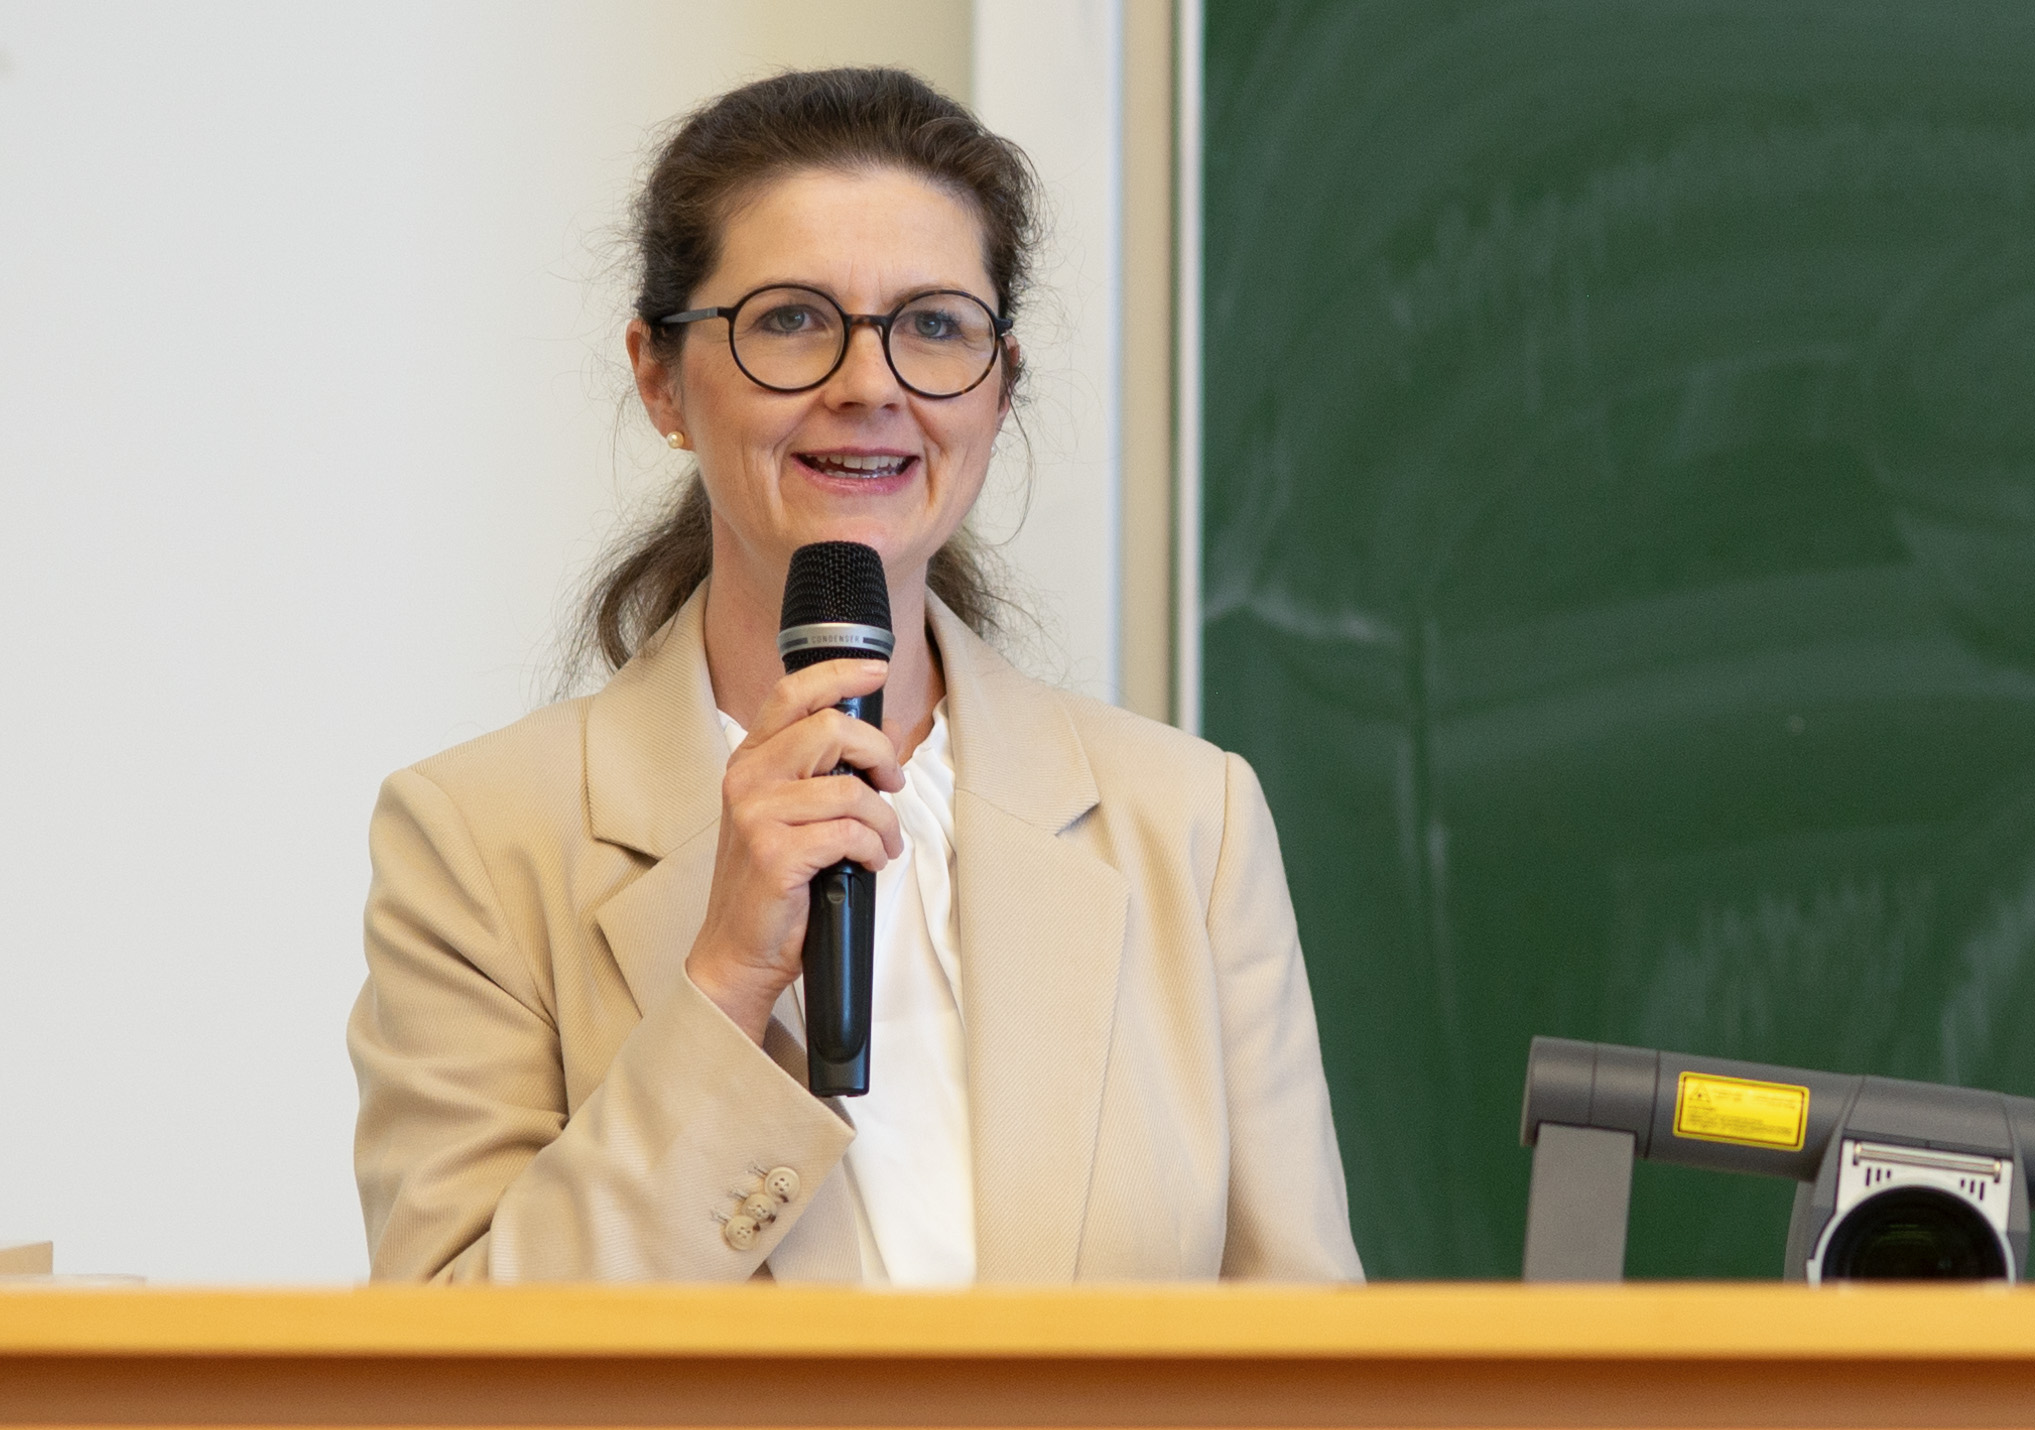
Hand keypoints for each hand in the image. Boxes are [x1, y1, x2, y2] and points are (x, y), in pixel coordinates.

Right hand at [684, 659, 904, 1042]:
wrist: (739, 950)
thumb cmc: (772, 884)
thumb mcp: (793, 813)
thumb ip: (828, 768)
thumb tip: (886, 730)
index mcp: (751, 760)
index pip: (793, 693)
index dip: (840, 673)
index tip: (877, 673)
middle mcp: (747, 779)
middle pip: (830, 729)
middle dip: (879, 752)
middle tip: (893, 781)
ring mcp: (756, 815)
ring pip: (850, 788)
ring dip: (884, 819)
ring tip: (883, 842)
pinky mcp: (774, 853)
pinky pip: (849, 833)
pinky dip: (874, 849)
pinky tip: (869, 864)